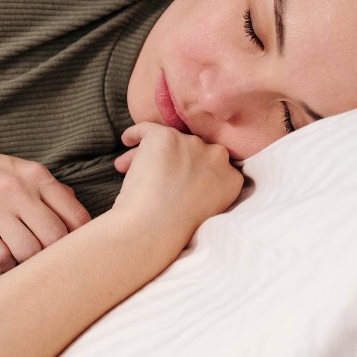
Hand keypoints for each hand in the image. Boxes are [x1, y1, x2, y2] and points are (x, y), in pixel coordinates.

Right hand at [0, 138, 89, 271]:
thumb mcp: (21, 169)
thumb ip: (49, 189)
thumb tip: (76, 209)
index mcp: (37, 176)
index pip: (75, 216)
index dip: (82, 239)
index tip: (75, 249)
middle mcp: (18, 191)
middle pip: (55, 237)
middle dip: (58, 256)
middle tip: (51, 262)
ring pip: (29, 251)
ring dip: (31, 264)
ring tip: (28, 264)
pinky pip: (0, 257)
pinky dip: (7, 267)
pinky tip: (6, 263)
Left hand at [112, 122, 242, 261]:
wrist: (154, 228)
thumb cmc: (172, 228)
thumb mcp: (204, 209)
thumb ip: (203, 188)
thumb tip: (181, 175)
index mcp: (231, 179)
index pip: (211, 165)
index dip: (190, 171)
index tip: (173, 181)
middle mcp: (217, 157)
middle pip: (191, 151)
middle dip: (170, 162)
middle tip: (149, 176)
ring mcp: (192, 144)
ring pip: (168, 142)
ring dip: (147, 154)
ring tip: (126, 168)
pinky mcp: (167, 136)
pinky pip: (146, 128)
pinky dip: (134, 133)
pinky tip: (126, 140)